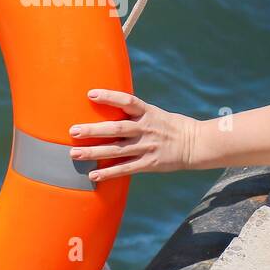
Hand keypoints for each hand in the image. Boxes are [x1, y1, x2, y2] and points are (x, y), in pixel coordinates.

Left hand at [69, 90, 200, 180]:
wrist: (196, 144)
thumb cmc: (169, 126)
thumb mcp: (153, 113)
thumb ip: (132, 112)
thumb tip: (105, 105)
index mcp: (147, 113)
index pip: (127, 101)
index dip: (109, 96)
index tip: (90, 94)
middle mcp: (145, 128)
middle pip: (116, 128)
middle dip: (93, 130)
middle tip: (73, 131)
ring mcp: (147, 147)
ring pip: (117, 150)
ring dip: (94, 152)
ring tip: (74, 154)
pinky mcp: (149, 163)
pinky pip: (125, 169)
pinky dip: (108, 173)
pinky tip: (92, 175)